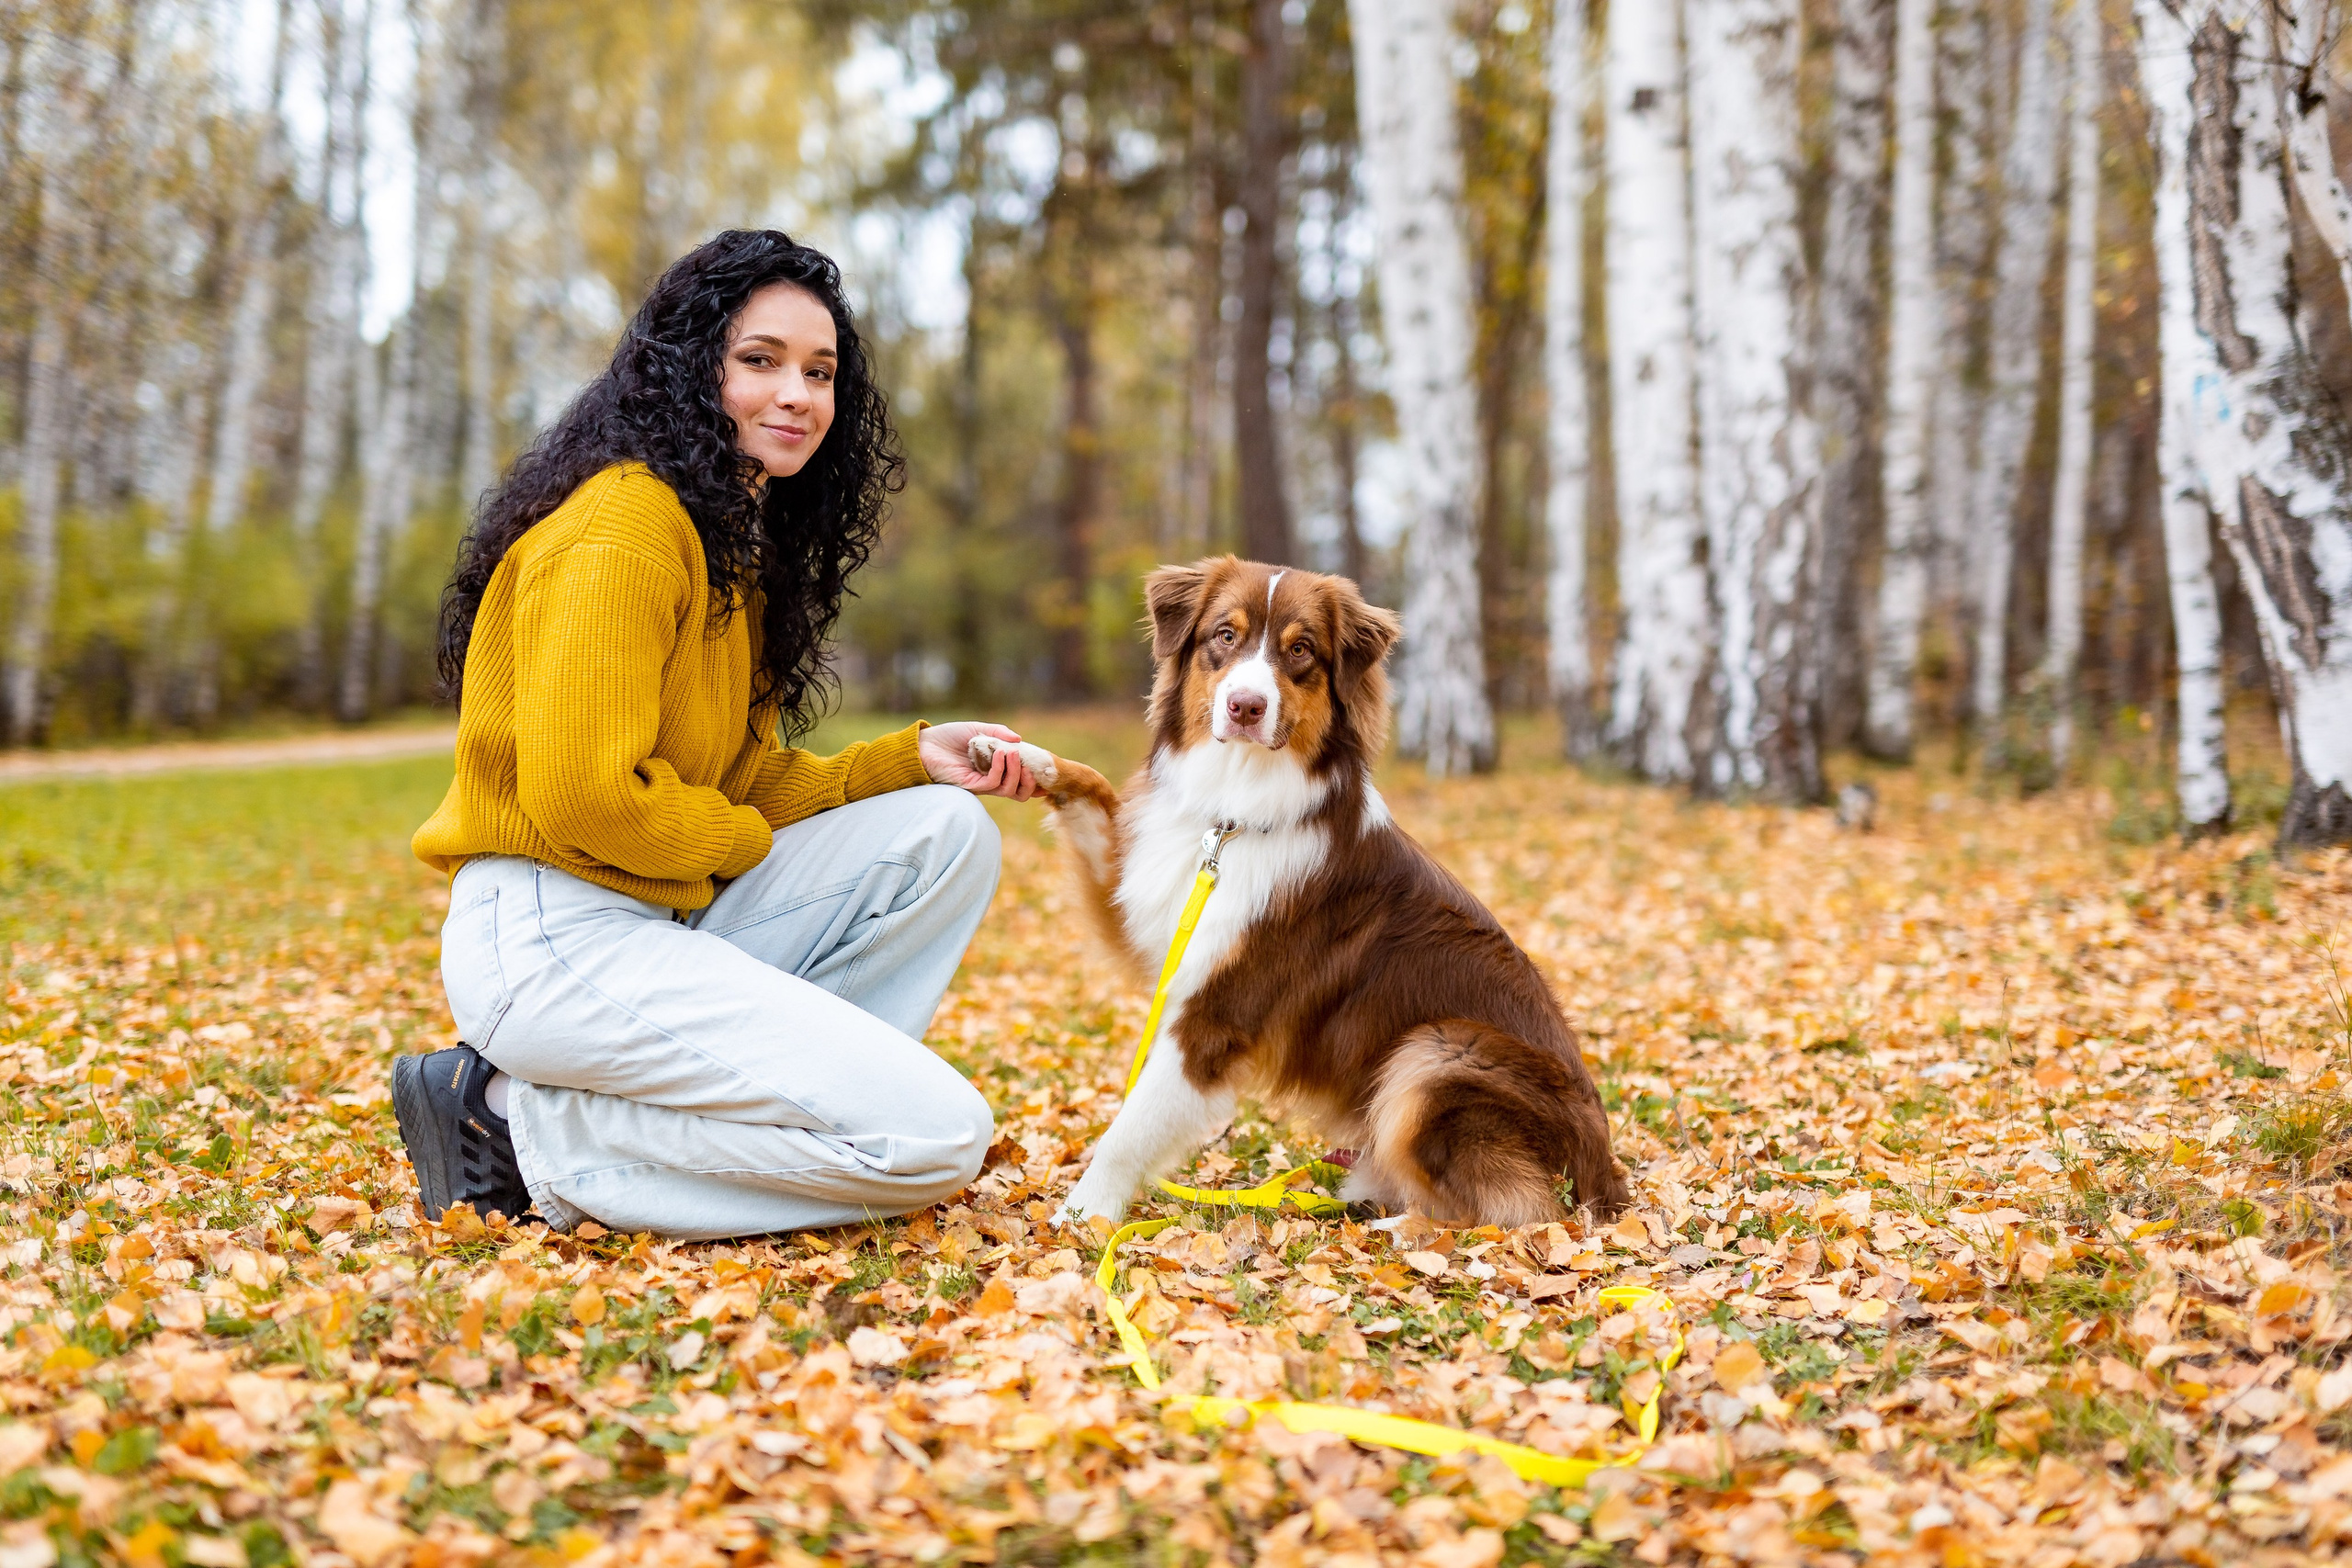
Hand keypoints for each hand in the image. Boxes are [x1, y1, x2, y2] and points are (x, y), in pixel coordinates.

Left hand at [920, 721, 1039, 800]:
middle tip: (1030, 766)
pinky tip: (999, 753)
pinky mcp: (970, 786)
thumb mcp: (978, 730)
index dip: (1035, 779)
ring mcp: (981, 785)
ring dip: (1016, 772)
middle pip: (1019, 793)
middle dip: (1030, 781)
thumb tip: (1019, 740)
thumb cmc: (948, 737)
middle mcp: (990, 780)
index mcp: (995, 769)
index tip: (1046, 770)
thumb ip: (998, 733)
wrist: (924, 745)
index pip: (1020, 781)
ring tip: (1013, 752)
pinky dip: (1000, 768)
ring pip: (1009, 790)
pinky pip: (992, 783)